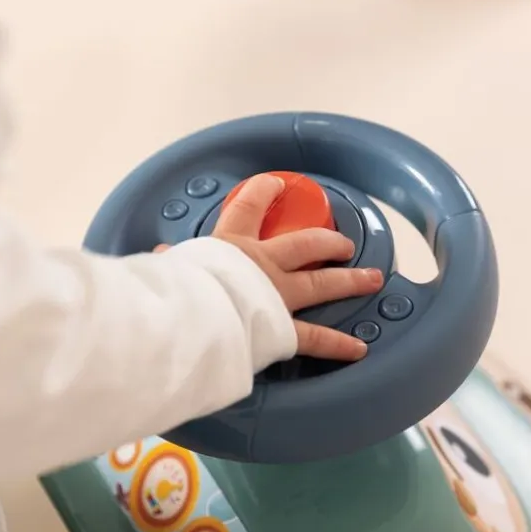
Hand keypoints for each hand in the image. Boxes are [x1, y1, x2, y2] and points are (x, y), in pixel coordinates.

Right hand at [158, 174, 382, 360]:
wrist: (191, 316)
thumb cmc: (177, 288)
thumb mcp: (169, 266)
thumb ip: (169, 262)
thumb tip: (157, 256)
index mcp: (230, 244)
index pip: (248, 207)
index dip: (263, 192)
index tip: (274, 184)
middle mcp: (263, 263)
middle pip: (305, 244)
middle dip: (328, 240)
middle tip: (344, 242)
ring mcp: (279, 294)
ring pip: (322, 282)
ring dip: (350, 280)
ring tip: (373, 278)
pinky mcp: (284, 328)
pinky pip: (318, 337)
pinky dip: (339, 344)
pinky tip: (358, 347)